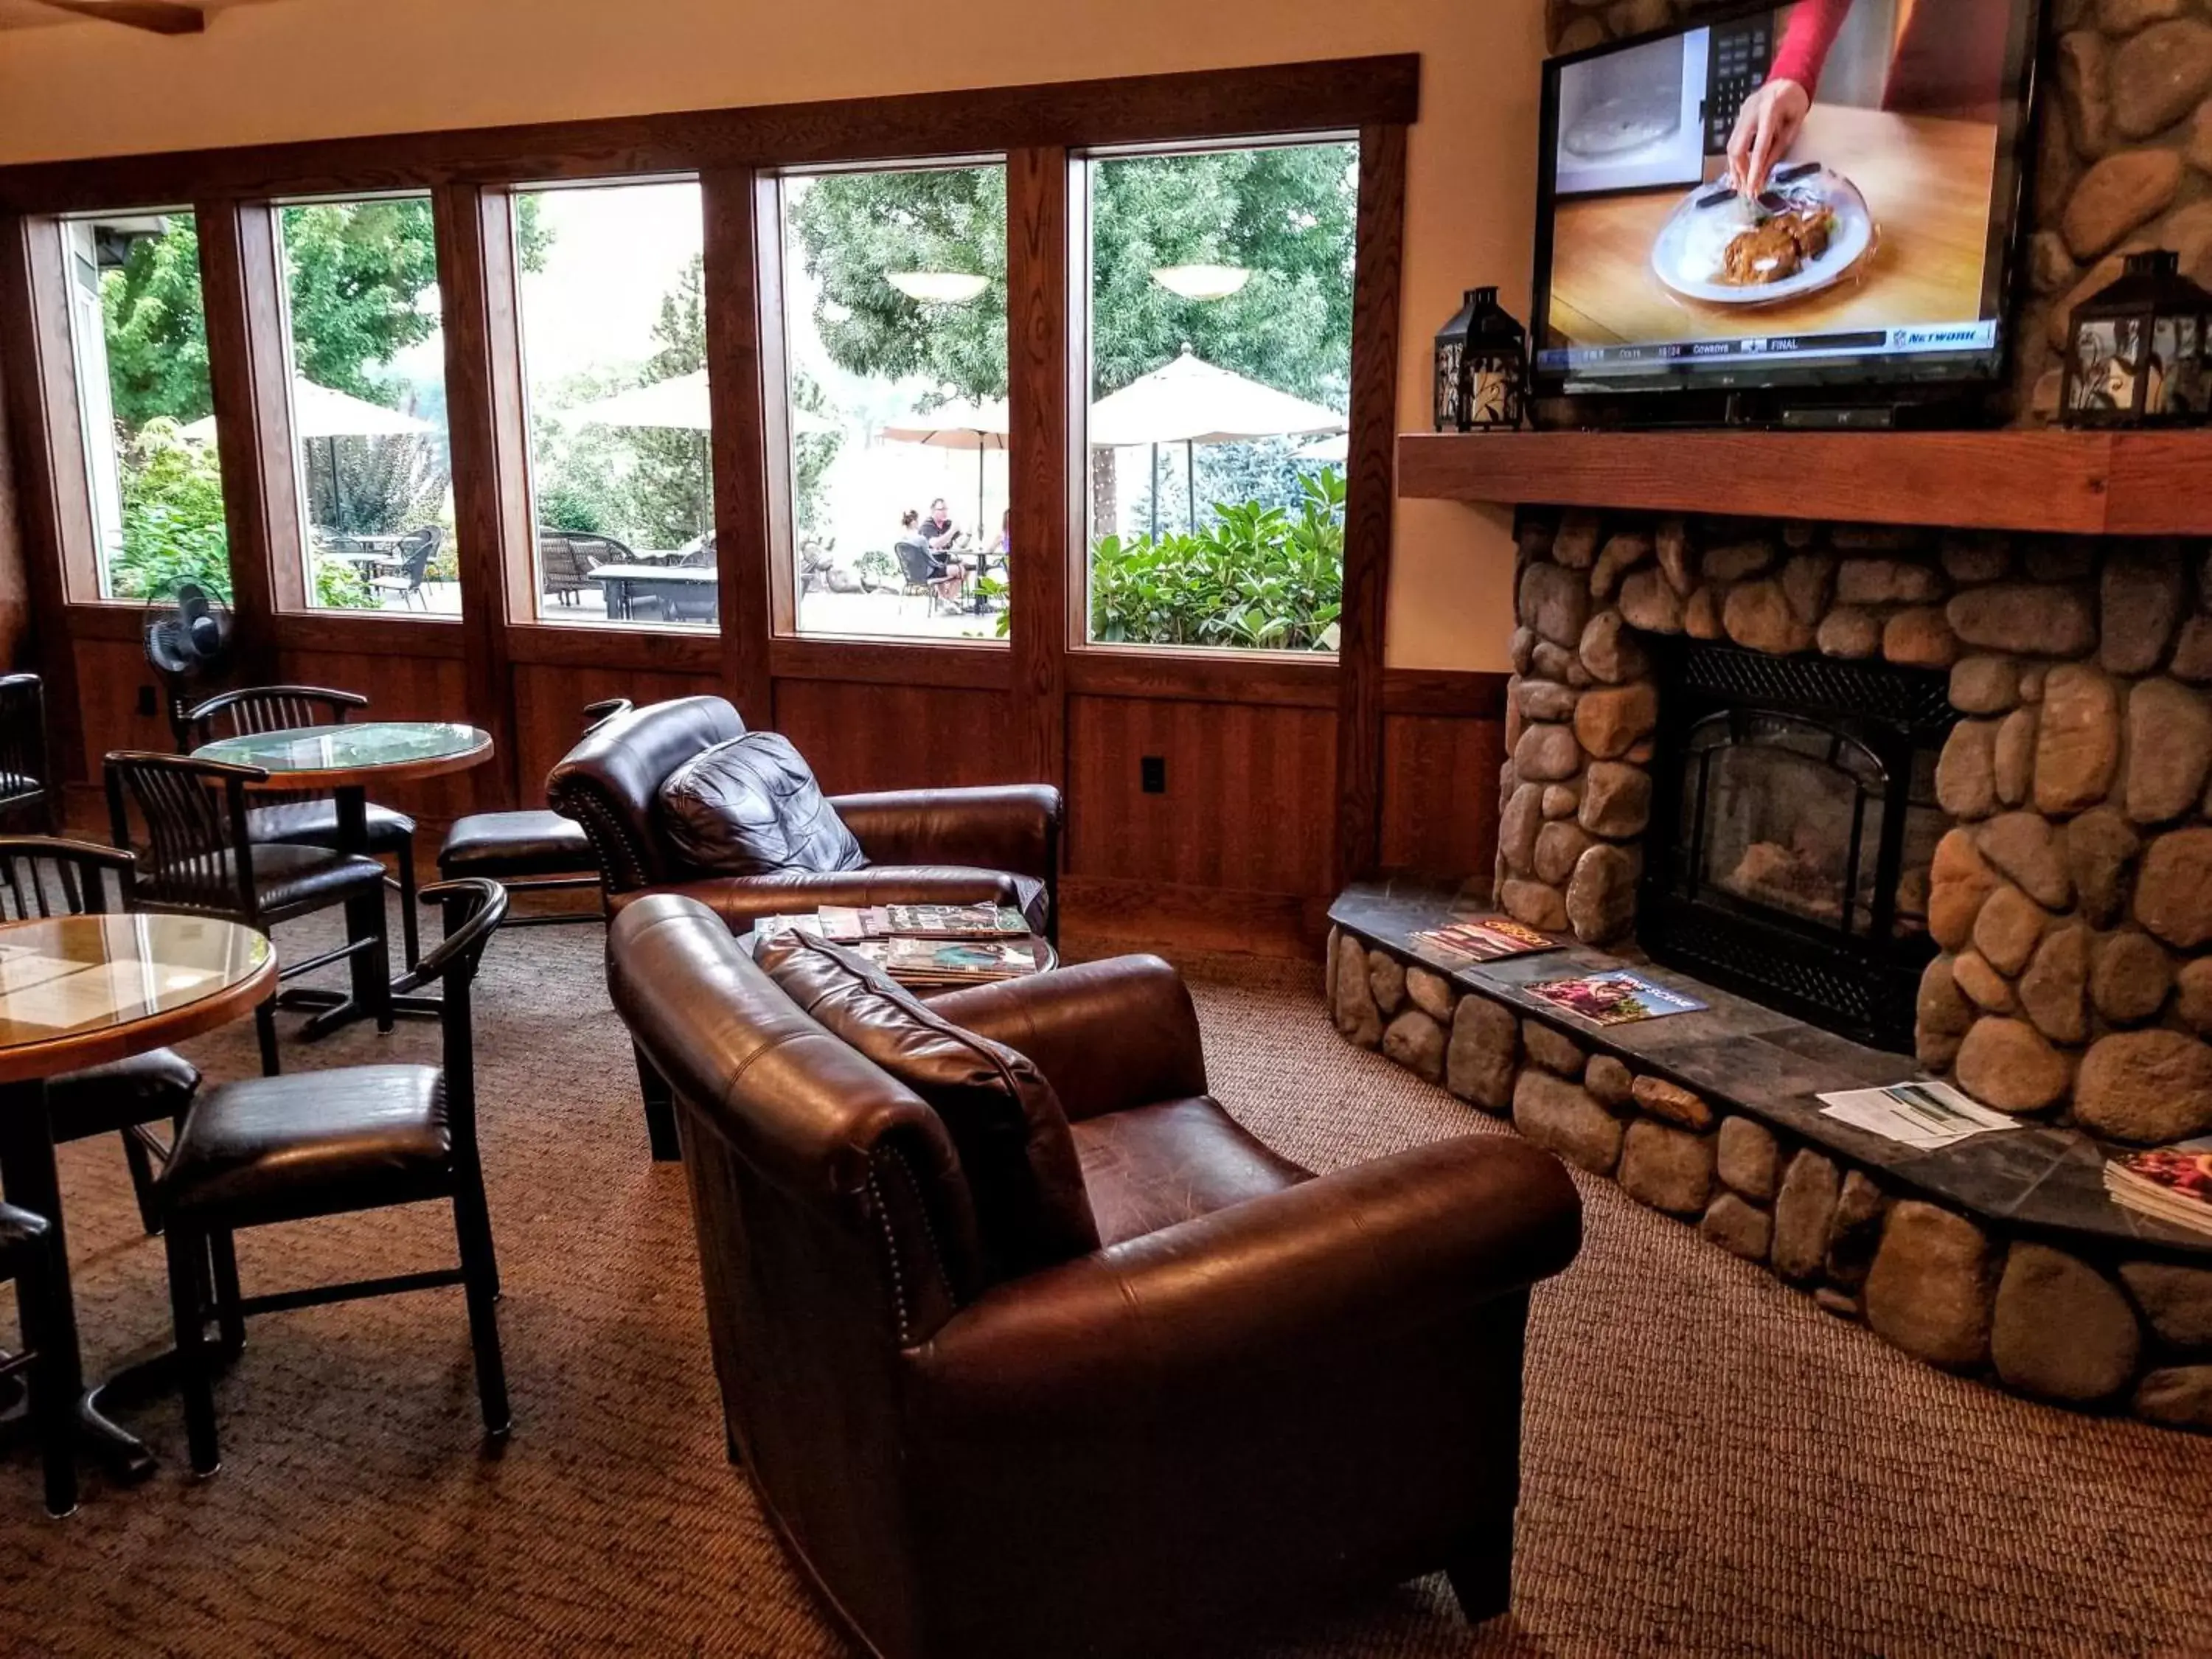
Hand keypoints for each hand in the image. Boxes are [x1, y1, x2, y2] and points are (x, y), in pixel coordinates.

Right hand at [1727, 77, 1809, 197]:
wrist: (1786, 79)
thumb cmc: (1795, 100)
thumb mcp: (1794, 123)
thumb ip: (1780, 145)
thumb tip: (1765, 169)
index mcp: (1768, 112)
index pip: (1758, 147)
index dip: (1754, 170)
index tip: (1753, 188)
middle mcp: (1750, 113)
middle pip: (1736, 149)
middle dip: (1740, 172)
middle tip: (1745, 189)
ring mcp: (1741, 114)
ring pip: (1731, 147)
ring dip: (1735, 168)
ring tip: (1740, 185)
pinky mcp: (1739, 117)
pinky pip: (1733, 141)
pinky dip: (1735, 158)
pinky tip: (1738, 171)